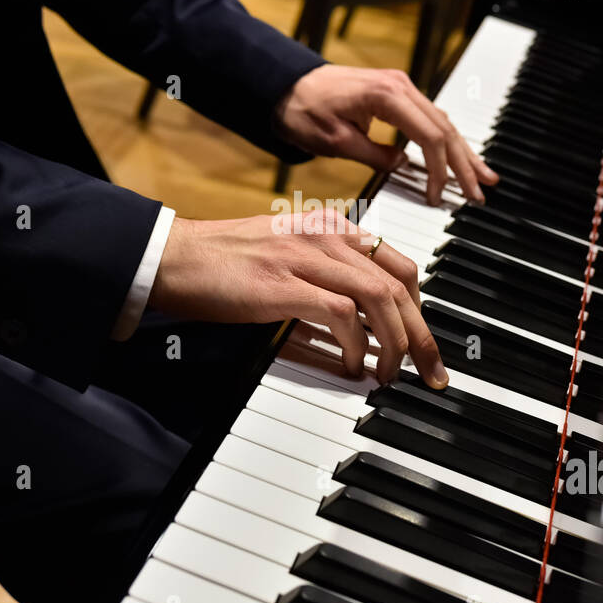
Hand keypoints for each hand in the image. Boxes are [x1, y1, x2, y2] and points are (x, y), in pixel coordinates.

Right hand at [149, 208, 448, 387]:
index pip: (398, 266)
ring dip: (394, 343)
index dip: (420, 310)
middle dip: (422, 335)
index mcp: (330, 228)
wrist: (172, 257)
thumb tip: (360, 335)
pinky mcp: (283, 283)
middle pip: (398, 284)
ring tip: (389, 374)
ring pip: (378, 297)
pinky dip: (355, 345)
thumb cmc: (223, 264)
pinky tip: (352, 365)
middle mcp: (325, 235)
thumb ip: (325, 286)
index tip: (425, 346)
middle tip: (430, 373)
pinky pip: (341, 315)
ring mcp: (304, 257)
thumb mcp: (286, 261)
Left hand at [275, 64, 498, 204]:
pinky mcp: (395, 93)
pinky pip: (429, 118)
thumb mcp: (336, 141)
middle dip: (463, 164)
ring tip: (483, 178)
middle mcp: (400, 86)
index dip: (439, 170)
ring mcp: (400, 87)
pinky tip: (459, 157)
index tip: (439, 197)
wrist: (285, 85)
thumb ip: (374, 156)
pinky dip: (446, 140)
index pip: (429, 136)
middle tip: (479, 193)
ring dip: (462, 152)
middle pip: (444, 128)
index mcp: (388, 96)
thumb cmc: (304, 110)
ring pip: (442, 122)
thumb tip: (403, 168)